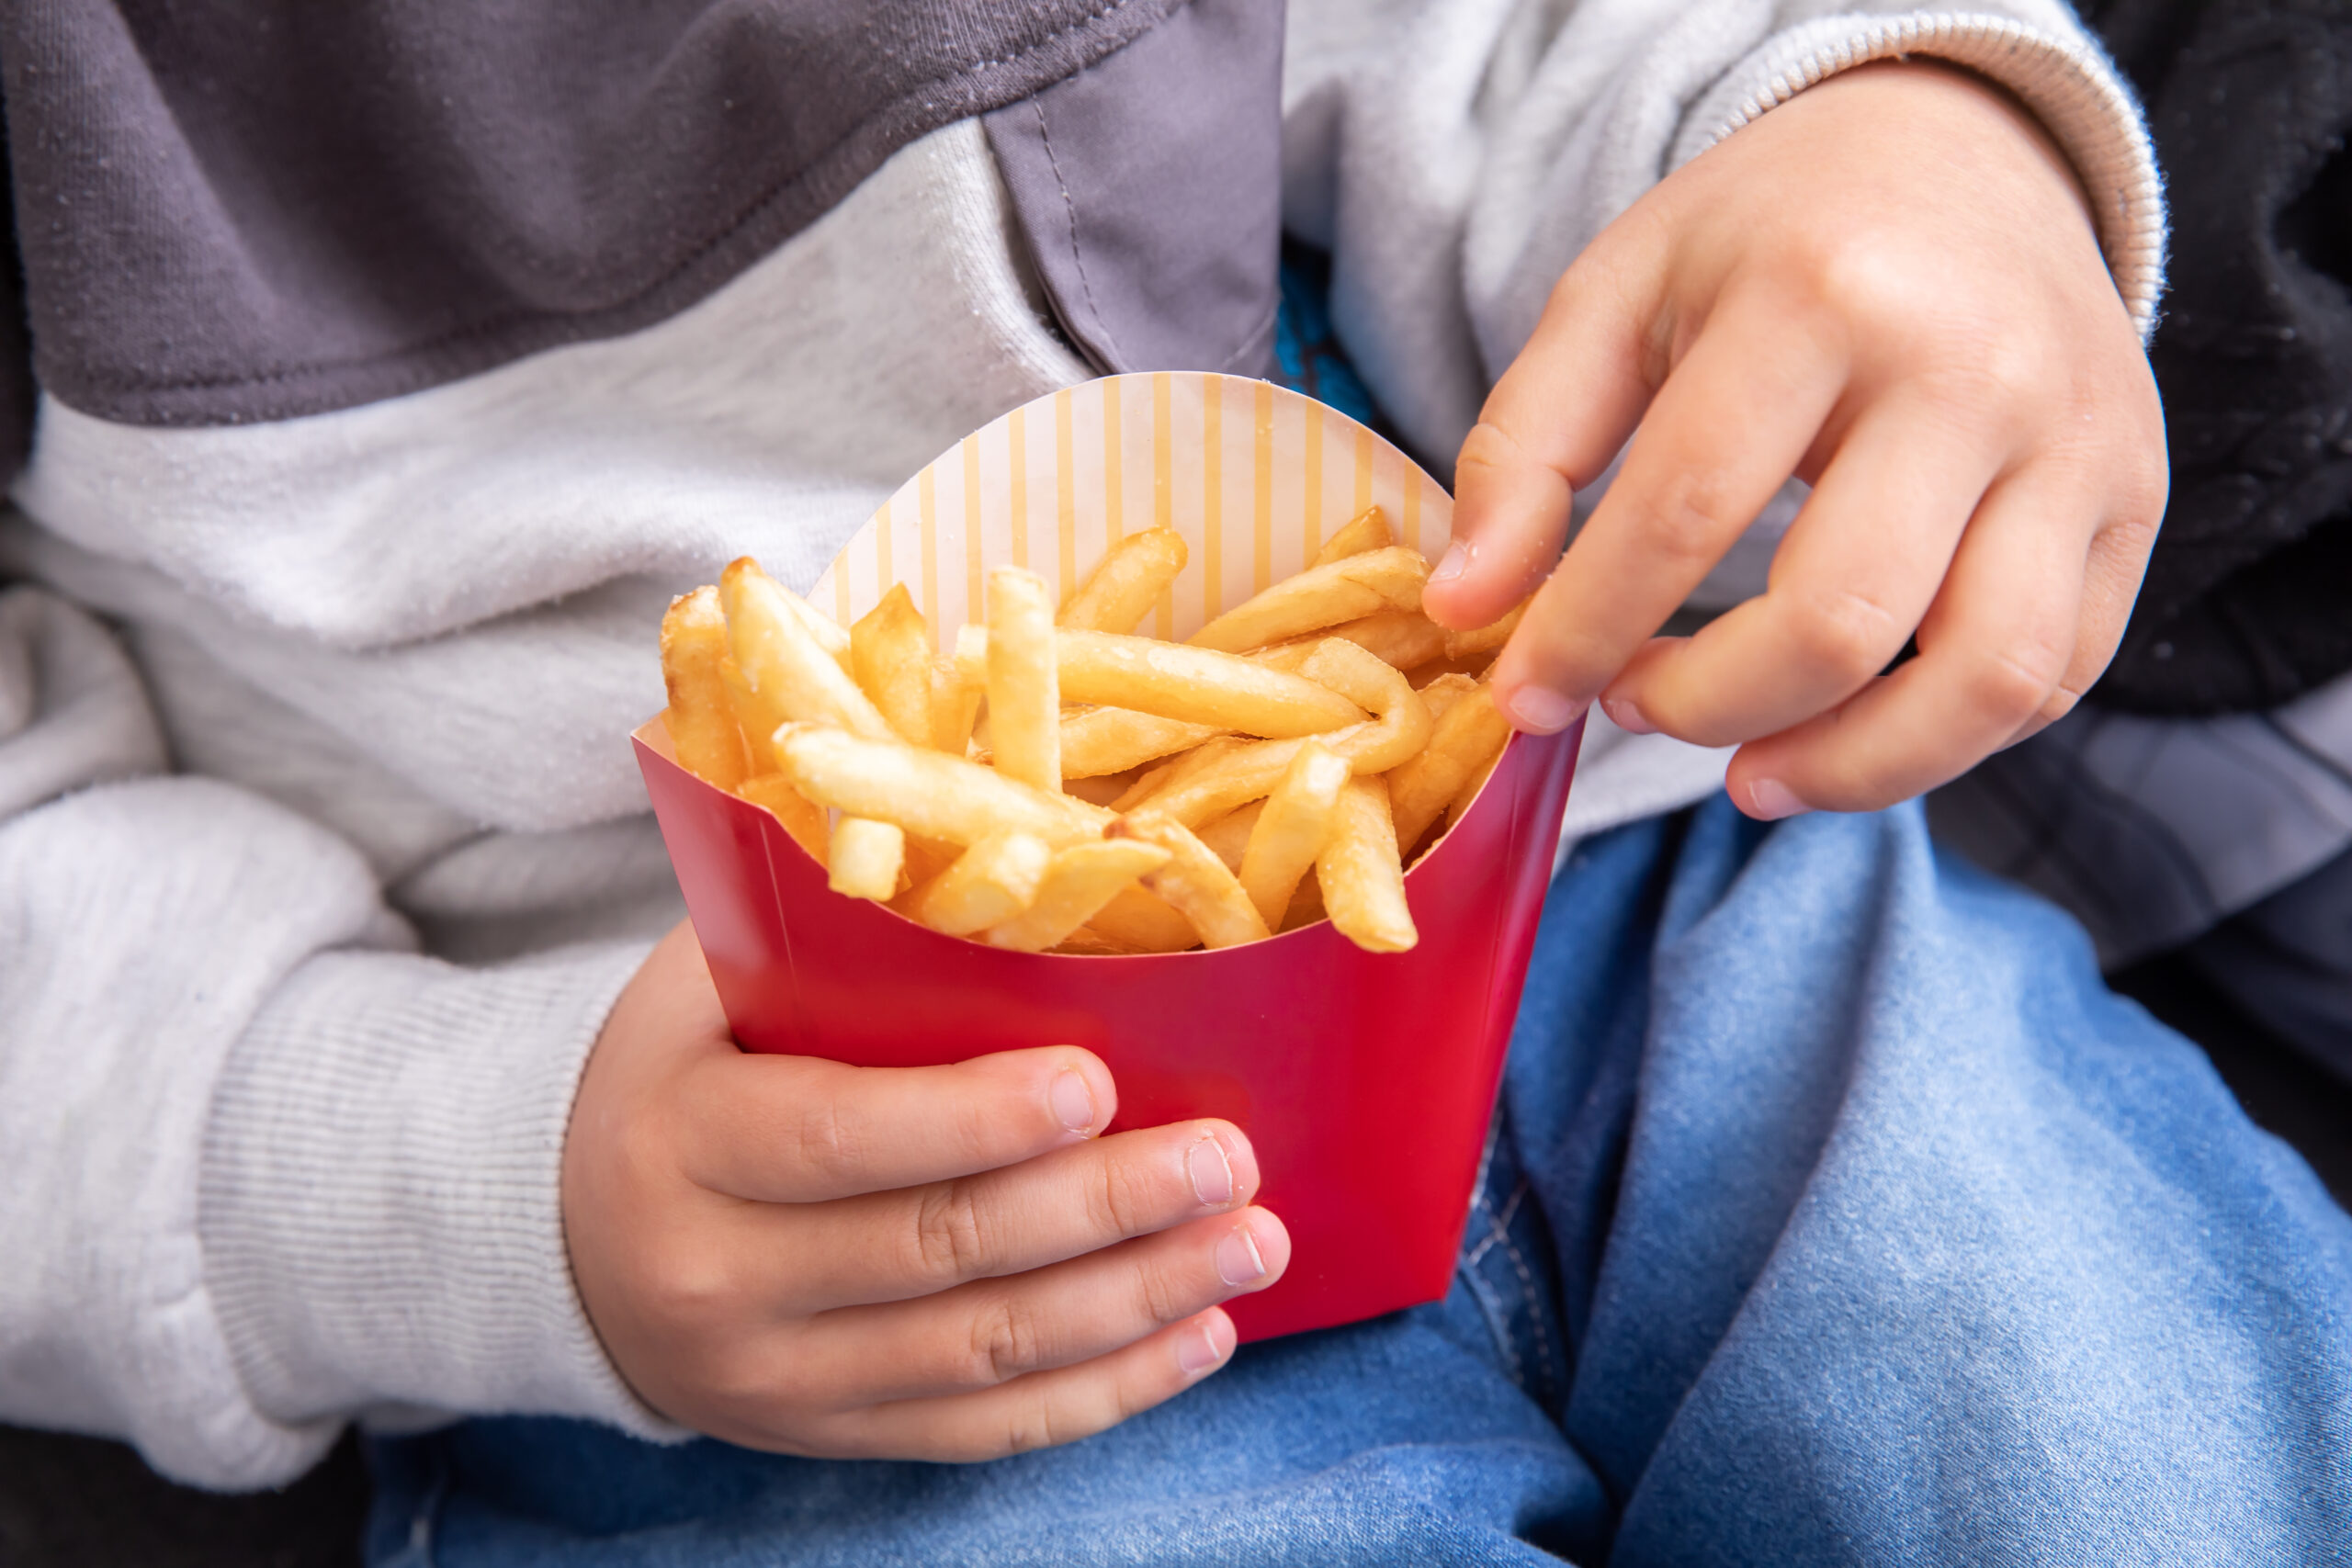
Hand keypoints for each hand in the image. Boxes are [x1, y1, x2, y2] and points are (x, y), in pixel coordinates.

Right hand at [562, 922, 1288, 1457]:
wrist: (572, 1235)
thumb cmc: (685, 1069)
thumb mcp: (709, 980)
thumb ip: (830, 924)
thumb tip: (1014, 839)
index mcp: (685, 1142)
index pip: (839, 1138)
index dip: (973, 1119)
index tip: (1097, 1082)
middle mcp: (719, 1281)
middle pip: (936, 1252)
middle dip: (1100, 1207)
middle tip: (1225, 1156)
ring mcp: (777, 1382)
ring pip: (982, 1354)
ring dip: (1136, 1300)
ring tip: (1250, 1242)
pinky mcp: (833, 1437)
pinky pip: (986, 1430)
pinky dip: (1106, 1390)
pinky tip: (1201, 1336)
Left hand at [1424, 60, 2166, 815]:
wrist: (1962, 154)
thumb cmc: (1768, 241)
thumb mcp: (1615, 298)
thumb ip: (1525, 449)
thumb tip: (1466, 606)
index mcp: (1823, 294)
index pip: (1685, 513)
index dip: (1583, 633)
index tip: (1523, 697)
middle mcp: (1973, 370)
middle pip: (1836, 623)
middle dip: (1705, 707)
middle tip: (1635, 703)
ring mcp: (2078, 442)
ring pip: (1983, 681)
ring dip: (1845, 769)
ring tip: (1746, 772)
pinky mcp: (2134, 501)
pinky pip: (2057, 676)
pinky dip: (1943, 742)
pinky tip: (1847, 730)